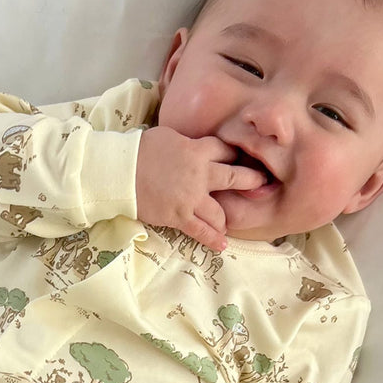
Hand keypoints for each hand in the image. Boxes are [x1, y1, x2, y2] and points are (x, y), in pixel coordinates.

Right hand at [135, 126, 266, 251]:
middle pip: (235, 177)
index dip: (235, 155)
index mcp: (198, 150)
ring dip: (226, 218)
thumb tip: (194, 147)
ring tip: (227, 222)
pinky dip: (213, 239)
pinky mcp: (180, 216)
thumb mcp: (169, 137)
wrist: (120, 172)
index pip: (226, 151)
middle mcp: (201, 174)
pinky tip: (222, 245)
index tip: (241, 159)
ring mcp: (192, 198)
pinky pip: (201, 231)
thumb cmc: (139, 150)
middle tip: (262, 184)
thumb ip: (188, 144)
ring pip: (221, 212)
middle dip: (251, 180)